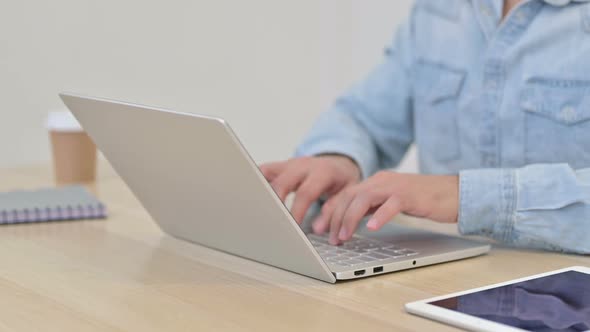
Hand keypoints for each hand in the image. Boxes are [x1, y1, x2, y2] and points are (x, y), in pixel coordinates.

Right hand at [260, 155, 360, 222]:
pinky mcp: (279, 166)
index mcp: (322, 172)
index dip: (297, 211)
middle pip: (282, 182)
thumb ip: (333, 209)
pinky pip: (262, 171)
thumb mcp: (347, 194)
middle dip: (274, 203)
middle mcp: (303, 165)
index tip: (291, 227)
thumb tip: (318, 229)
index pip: (306, 192)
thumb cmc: (341, 181)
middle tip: (271, 222)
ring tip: (256, 211)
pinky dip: (255, 183)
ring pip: (267, 173)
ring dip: (261, 192)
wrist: (338, 163)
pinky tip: (251, 199)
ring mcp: (289, 164)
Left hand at [313, 171, 458, 244]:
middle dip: (335, 217)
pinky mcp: (410, 195)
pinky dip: (380, 216)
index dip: (329, 210)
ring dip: (350, 218)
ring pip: (364, 199)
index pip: (344, 194)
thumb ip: (371, 207)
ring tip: (344, 236)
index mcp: (375, 182)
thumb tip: (349, 221)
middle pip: (349, 196)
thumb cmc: (422, 199)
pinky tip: (372, 228)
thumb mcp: (390, 202)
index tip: (318, 228)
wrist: (454, 192)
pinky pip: (391, 205)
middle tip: (328, 237)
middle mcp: (381, 181)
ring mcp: (395, 187)